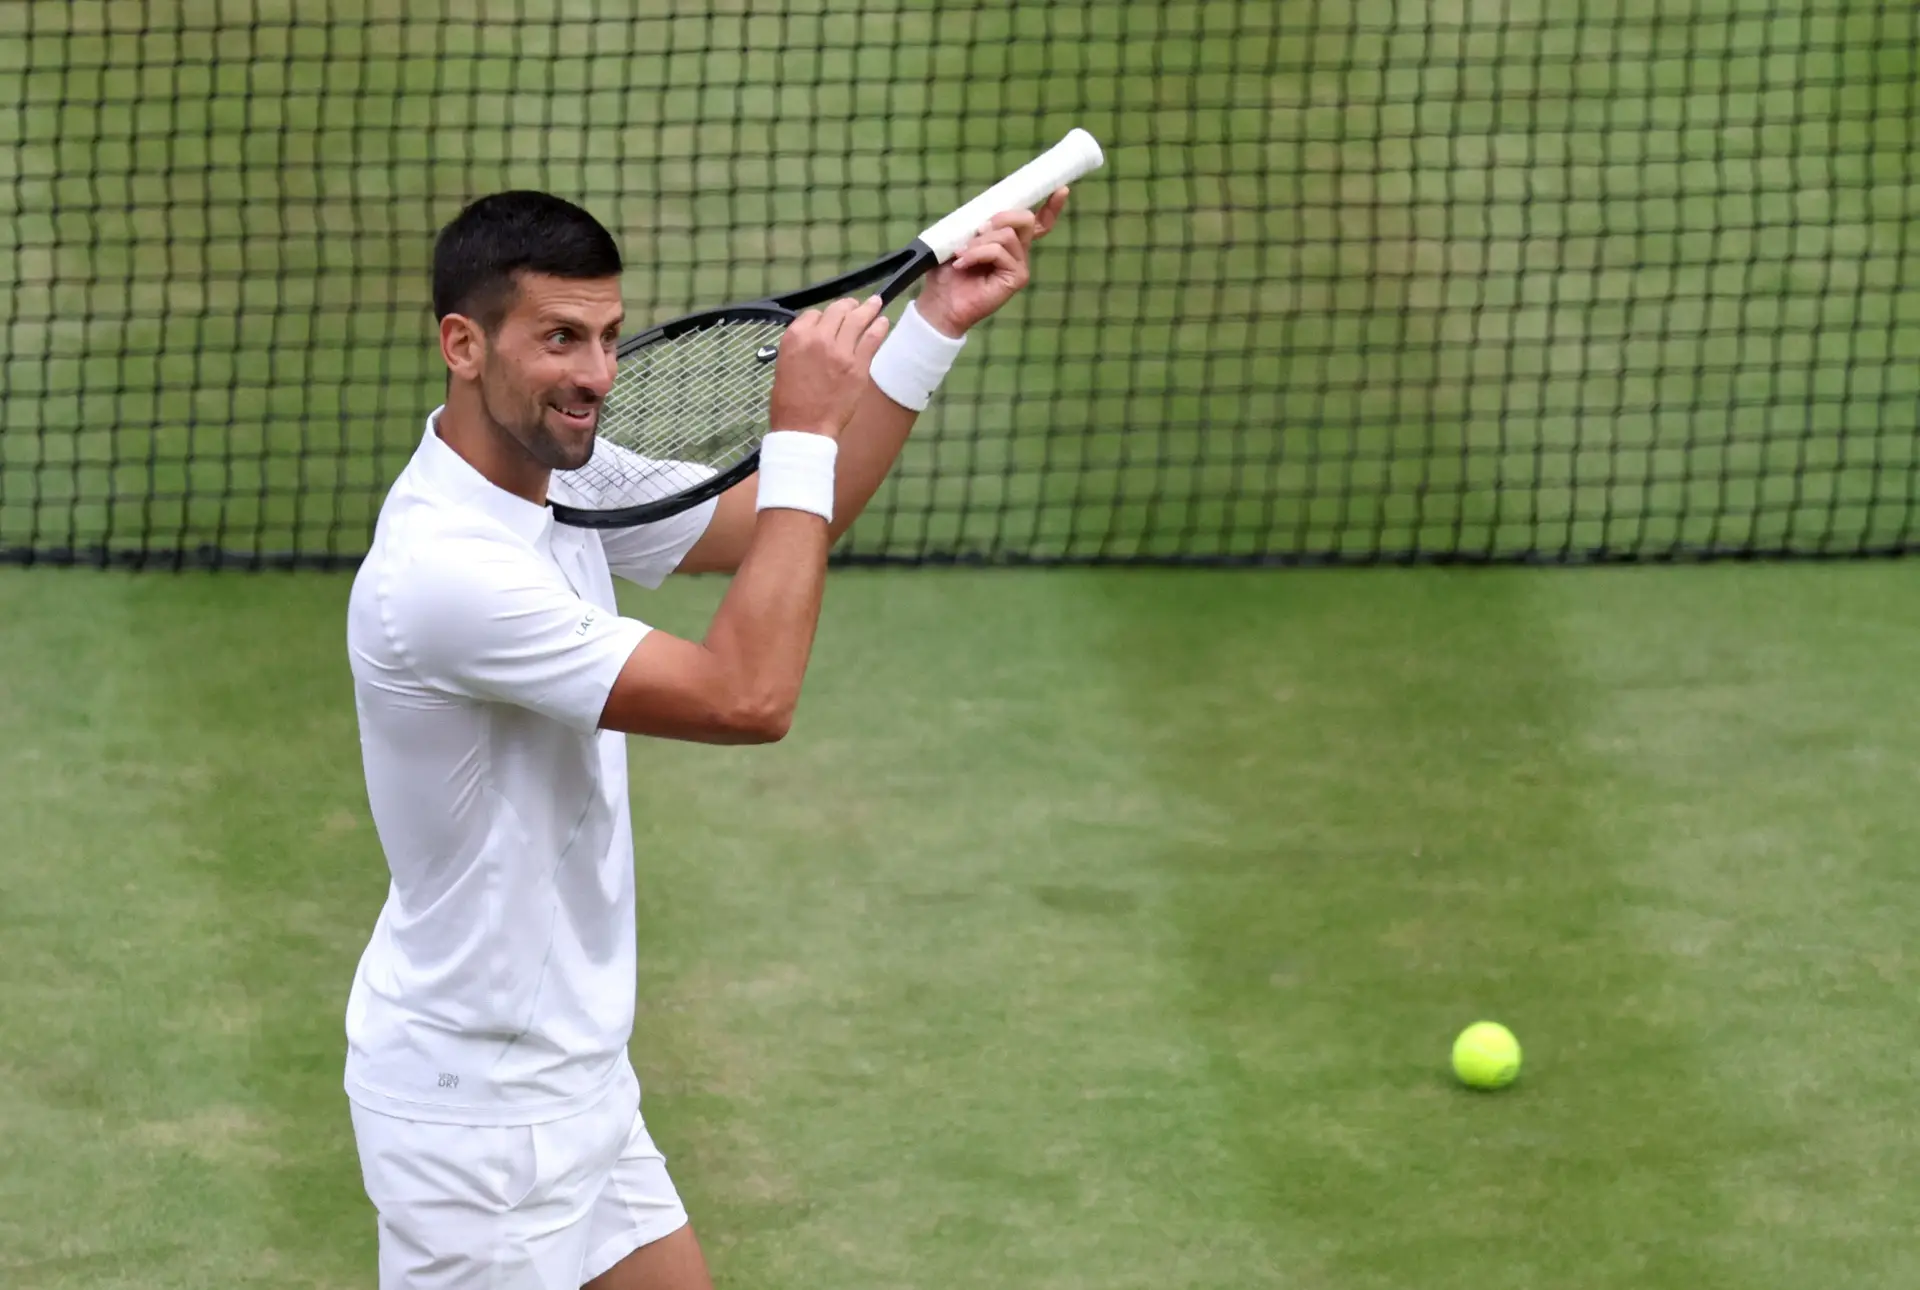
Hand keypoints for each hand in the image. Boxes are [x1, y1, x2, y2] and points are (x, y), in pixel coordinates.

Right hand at [766, 295, 890, 439]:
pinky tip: (882, 322)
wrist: (804, 427)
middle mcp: (818, 338)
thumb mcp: (784, 364)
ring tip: (875, 303)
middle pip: (837, 311)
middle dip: (848, 306)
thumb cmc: (789, 402)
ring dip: (867, 308)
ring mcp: (840, 351)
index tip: (830, 320)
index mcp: (796, 337)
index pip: (814, 314)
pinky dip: (878, 327)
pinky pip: (871, 339)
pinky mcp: (858, 365)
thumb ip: (801, 346)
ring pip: (857, 320)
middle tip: (856, 305)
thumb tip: (817, 336)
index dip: (824, 316)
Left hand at [914, 187, 1068, 337]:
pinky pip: (998, 252)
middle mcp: (1018, 252)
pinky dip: (976, 253)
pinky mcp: (1016, 278)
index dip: (1051, 206)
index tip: (1061, 190)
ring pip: (1008, 235)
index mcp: (1008, 241)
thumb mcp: (961, 239)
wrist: (941, 302)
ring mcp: (1019, 266)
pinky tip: (962, 263)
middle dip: (999, 218)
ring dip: (979, 242)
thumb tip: (986, 215)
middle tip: (976, 230)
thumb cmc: (947, 272)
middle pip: (1025, 219)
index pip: (1037, 222)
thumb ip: (978, 223)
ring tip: (961, 254)